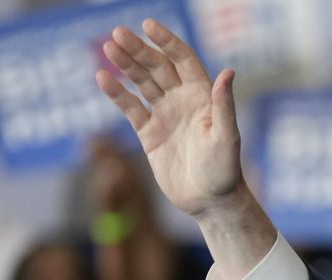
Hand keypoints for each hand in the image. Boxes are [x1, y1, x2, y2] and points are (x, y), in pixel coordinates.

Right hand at [95, 19, 242, 219]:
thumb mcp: (226, 137)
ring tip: (109, 47)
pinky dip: (117, 93)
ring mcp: (165, 116)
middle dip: (139, 50)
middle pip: (158, 68)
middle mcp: (183, 101)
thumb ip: (223, 105)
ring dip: (126, 65)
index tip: (148, 25)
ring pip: (142, 83)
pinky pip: (130, 108)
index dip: (167, 42)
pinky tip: (102, 77)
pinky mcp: (150, 134)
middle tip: (118, 33)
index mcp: (203, 97)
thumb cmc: (225, 171)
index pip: (183, 60)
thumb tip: (228, 72)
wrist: (210, 202)